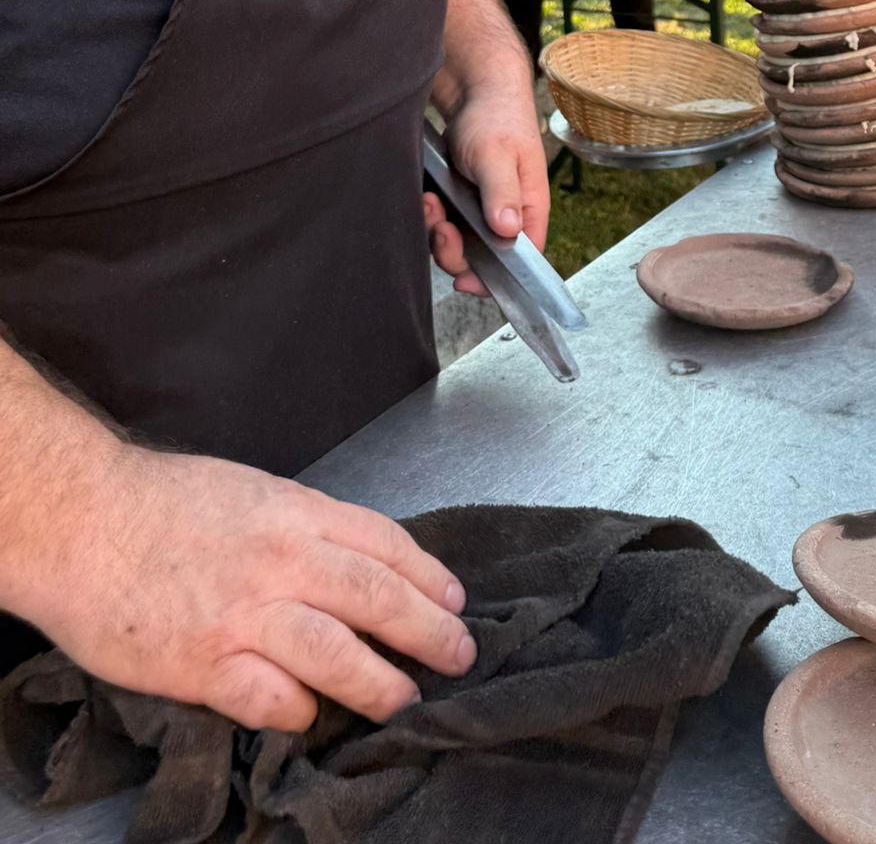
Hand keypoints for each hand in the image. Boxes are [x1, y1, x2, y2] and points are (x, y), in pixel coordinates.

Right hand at [19, 445, 473, 731]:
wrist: (84, 519)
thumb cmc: (162, 501)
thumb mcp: (252, 492)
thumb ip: (303, 526)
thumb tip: (350, 558)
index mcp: (295, 513)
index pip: (383, 544)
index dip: (427, 576)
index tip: (453, 599)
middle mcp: (281, 561)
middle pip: (376, 597)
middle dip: (427, 629)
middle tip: (459, 653)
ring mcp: (244, 614)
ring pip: (336, 653)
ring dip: (378, 681)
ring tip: (403, 698)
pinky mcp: (202, 663)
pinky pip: (269, 697)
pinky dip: (297, 710)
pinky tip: (310, 715)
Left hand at [424, 80, 550, 304]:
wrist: (475, 90)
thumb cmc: (496, 119)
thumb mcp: (498, 155)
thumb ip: (502, 193)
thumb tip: (508, 230)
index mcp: (529, 211)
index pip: (520, 262)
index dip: (493, 279)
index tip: (463, 281)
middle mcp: (507, 217)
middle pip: (481, 260)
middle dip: (453, 249)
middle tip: (440, 225)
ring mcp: (482, 211)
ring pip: (457, 244)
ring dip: (437, 230)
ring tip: (430, 202)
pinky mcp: (461, 202)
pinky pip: (443, 225)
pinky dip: (430, 217)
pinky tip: (426, 196)